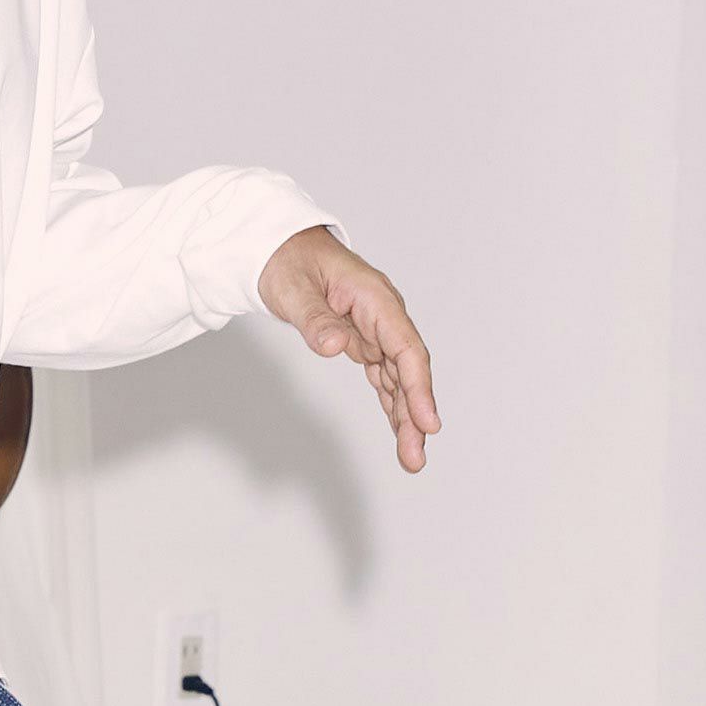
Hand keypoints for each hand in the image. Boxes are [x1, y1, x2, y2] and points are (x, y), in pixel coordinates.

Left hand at [257, 225, 440, 472]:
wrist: (278, 246)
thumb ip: (314, 318)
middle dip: (415, 414)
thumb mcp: (292, 288)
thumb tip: (335, 345)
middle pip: (408, 369)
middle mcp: (382, 313)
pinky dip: (391, 402)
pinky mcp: (363, 338)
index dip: (419, 387)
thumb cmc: (286, 261)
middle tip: (414, 458)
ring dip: (406, 415)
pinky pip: (384, 375)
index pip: (406, 347)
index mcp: (374, 297)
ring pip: (399, 377)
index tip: (427, 422)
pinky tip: (399, 430)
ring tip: (411, 458)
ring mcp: (375, 327)